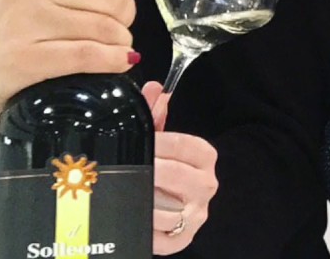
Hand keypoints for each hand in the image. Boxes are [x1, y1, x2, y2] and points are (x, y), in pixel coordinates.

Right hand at [0, 0, 157, 114]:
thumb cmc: (25, 16)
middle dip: (124, 14)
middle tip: (107, 23)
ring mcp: (23, 20)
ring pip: (108, 28)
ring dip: (119, 41)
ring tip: (105, 44)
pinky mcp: (24, 59)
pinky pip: (91, 56)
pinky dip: (114, 60)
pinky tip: (115, 60)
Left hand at [144, 82, 218, 254]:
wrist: (163, 216)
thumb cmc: (162, 175)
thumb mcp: (160, 146)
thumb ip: (156, 118)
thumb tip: (155, 88)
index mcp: (204, 161)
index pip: (193, 148)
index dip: (168, 144)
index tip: (147, 142)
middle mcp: (205, 188)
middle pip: (182, 177)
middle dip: (154, 171)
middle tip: (132, 166)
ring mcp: (194, 217)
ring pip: (168, 210)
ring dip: (143, 200)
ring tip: (125, 191)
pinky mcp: (179, 240)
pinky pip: (159, 235)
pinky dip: (143, 226)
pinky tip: (130, 214)